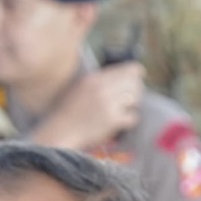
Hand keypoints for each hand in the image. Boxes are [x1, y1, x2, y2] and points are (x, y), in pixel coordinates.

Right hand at [27, 63, 145, 151]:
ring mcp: (108, 103)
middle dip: (136, 90)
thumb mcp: (80, 88)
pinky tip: (122, 122)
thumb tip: (121, 78)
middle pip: (134, 82)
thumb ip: (98, 81)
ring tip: (125, 109)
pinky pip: (133, 116)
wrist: (62, 131)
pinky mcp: (112, 120)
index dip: (135, 74)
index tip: (138, 77)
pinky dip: (130, 120)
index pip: (126, 69)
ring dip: (133, 105)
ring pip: (135, 98)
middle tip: (133, 97)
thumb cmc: (70, 112)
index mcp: (94, 78)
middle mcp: (102, 88)